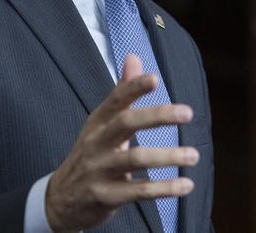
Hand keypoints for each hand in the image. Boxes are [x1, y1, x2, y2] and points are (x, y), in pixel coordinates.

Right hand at [45, 54, 197, 232]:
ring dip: (167, 156)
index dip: (134, 88)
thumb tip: (134, 56)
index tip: (155, 78)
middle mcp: (96, 142)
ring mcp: (99, 169)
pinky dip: (164, 188)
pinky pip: (138, 191)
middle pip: (125, 122)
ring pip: (135, 158)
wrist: (61, 199)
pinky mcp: (105, 196)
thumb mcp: (101, 123)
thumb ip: (122, 92)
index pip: (115, 99)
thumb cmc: (91, 155)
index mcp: (97, 122)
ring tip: (194, 155)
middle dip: (157, 115)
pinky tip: (185, 185)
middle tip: (188, 112)